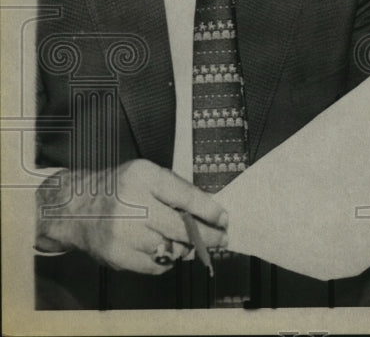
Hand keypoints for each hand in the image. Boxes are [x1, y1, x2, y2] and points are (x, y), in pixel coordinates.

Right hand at [36, 160, 228, 274]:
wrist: (74, 208)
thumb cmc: (119, 189)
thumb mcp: (146, 174)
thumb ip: (176, 190)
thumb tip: (210, 211)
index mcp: (143, 177)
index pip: (185, 196)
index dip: (210, 211)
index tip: (224, 219)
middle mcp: (132, 204)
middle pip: (182, 227)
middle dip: (208, 236)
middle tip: (221, 239)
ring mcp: (123, 233)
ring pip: (172, 248)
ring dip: (186, 248)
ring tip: (189, 242)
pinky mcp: (117, 256)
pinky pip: (156, 265)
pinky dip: (167, 259)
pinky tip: (165, 249)